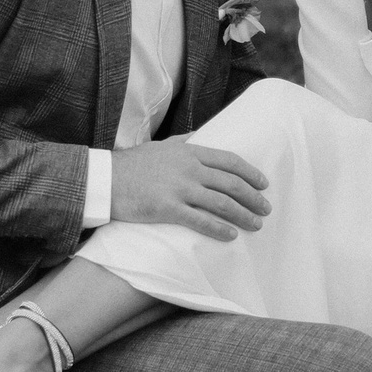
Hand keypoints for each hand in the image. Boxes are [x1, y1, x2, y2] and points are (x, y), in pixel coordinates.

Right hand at [110, 139, 270, 241]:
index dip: (250, 173)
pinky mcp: (167, 209)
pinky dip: (219, 229)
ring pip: (221, 203)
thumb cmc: (132, 164)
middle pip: (231, 183)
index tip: (264, 183)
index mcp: (189, 151)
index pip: (229, 161)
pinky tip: (231, 235)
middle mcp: (189, 169)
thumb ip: (184, 141)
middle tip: (266, 208)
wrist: (105, 179)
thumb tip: (201, 136)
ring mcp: (179, 188)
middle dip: (252, 197)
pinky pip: (201, 221)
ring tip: (256, 224)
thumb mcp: (162, 145)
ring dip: (243, 214)